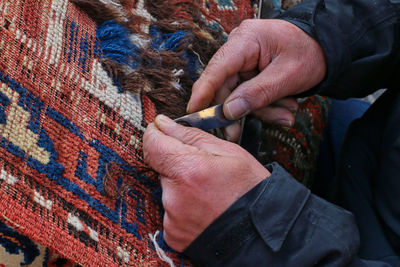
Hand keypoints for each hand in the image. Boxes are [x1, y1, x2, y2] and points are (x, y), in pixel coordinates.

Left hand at [143, 115, 269, 251]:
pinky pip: (171, 213)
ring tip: (209, 195)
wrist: (261, 236)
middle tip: (205, 172)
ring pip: (168, 191)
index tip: (163, 132)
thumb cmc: (251, 191)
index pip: (152, 145)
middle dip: (178, 166)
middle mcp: (174, 196)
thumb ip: (191, 136)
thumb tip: (162, 124)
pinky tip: (204, 210)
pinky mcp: (173, 235)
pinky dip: (184, 209)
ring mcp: (172, 219)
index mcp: (188, 170)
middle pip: (162, 169)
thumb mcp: (230, 153)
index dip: (156, 135)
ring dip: (182, 188)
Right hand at [188, 19, 325, 140]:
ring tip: (285, 115)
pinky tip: (284, 109)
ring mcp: (244, 60)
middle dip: (237, 111)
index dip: (202, 92)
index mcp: (247, 40)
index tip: (193, 113)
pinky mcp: (249, 71)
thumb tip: (228, 111)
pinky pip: (249, 94)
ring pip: (237, 94)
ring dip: (260, 110)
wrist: (327, 49)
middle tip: (235, 134)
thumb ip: (256, 94)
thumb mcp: (287, 77)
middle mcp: (240, 48)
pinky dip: (265, 105)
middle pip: (224, 86)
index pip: (217, 68)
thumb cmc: (310, 54)